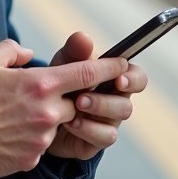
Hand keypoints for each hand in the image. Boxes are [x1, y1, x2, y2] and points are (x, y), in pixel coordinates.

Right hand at [0, 38, 129, 178]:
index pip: (88, 73)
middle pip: (75, 102)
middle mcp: (47, 111)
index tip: (123, 63)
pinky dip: (31, 137)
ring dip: (45, 118)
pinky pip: (41, 144)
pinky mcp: (32, 157)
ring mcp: (42, 138)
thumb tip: (27, 52)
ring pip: (58, 124)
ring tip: (16, 115)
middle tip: (41, 94)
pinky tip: (9, 132)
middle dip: (66, 98)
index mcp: (41, 84)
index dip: (109, 67)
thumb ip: (13, 51)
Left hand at [45, 31, 147, 161]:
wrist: (39, 114)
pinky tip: (70, 123)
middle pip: (127, 104)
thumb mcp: (63, 64)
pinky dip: (87, 129)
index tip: (119, 79)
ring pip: (117, 121)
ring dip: (96, 112)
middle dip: (105, 100)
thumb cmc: (58, 83)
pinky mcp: (97, 140)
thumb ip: (75, 51)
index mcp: (115, 79)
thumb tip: (84, 37)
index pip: (138, 78)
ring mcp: (108, 122)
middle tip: (81, 97)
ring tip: (73, 107)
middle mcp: (116, 102)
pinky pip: (104, 138)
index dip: (133, 79)